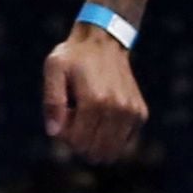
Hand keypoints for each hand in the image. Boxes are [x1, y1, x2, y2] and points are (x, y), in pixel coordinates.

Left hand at [41, 22, 147, 163]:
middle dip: (79, 141)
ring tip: (88, 117)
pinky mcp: (140, 114)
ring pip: (110, 151)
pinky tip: (103, 118)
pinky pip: (124, 143)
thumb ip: (52, 101)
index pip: (77, 142)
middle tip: (74, 116)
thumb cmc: (74, 57)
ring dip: (95, 141)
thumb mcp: (54, 70)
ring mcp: (131, 112)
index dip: (64, 135)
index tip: (63, 115)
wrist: (103, 41)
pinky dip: (111, 137)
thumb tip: (54, 132)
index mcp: (95, 100)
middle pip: (94, 151)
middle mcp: (117, 108)